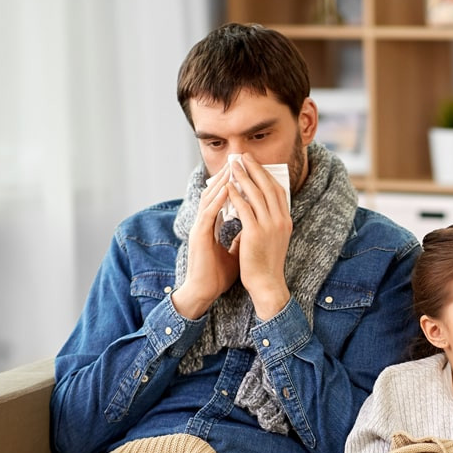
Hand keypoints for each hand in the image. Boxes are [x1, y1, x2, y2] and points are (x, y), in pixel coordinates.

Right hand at [172, 169, 239, 318]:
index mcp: (212, 226)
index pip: (222, 199)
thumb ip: (241, 239)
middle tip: (238, 160)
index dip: (232, 184)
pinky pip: (208, 212)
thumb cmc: (217, 274)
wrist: (204, 292)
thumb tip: (253, 231)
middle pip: (214, 193)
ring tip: (232, 166)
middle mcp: (204, 223)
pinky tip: (226, 188)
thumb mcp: (235, 252)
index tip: (246, 172)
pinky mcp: (199, 235)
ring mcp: (199, 228)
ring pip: (209, 198)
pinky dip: (217, 199)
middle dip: (226, 176)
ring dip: (220, 181)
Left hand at [226, 155, 292, 319]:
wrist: (266, 284)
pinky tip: (228, 186)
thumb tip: (254, 210)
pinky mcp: (256, 233)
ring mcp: (270, 226)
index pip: (278, 191)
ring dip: (244, 177)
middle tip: (244, 156)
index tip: (256, 164)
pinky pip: (244, 208)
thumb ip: (265, 223)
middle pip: (268, 187)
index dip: (267, 175)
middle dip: (255, 169)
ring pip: (256, 194)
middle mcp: (281, 220)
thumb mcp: (271, 239)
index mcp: (285, 221)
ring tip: (233, 165)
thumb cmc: (265, 264)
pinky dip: (236, 195)